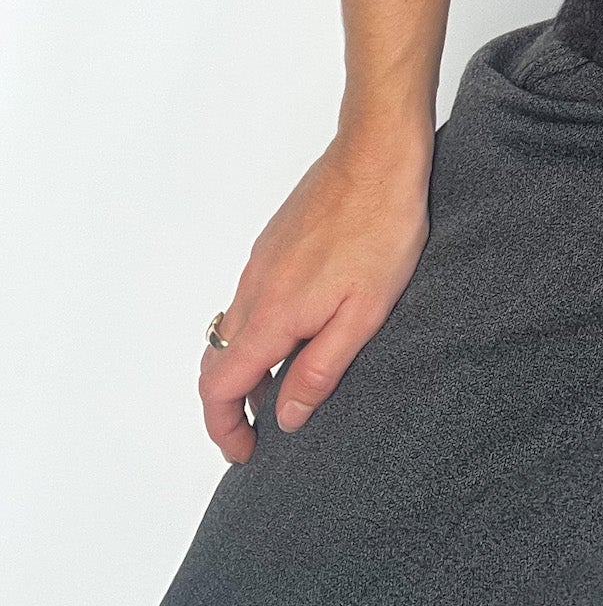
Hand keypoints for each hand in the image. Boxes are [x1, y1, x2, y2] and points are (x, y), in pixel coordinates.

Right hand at [198, 121, 434, 463]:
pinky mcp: (276, 240)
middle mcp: (254, 287)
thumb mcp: (364, 314)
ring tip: (289, 385)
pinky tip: (303, 329)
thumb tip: (285, 416)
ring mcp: (262, 260)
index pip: (220, 386)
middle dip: (230, 404)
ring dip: (248, 366)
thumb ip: (320, 368)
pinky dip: (261, 329)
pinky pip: (252, 298)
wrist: (377, 153)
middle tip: (262, 431)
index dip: (223, 428)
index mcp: (272, 313)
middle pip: (218, 360)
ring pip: (235, 327)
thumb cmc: (381, 228)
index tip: (243, 452)